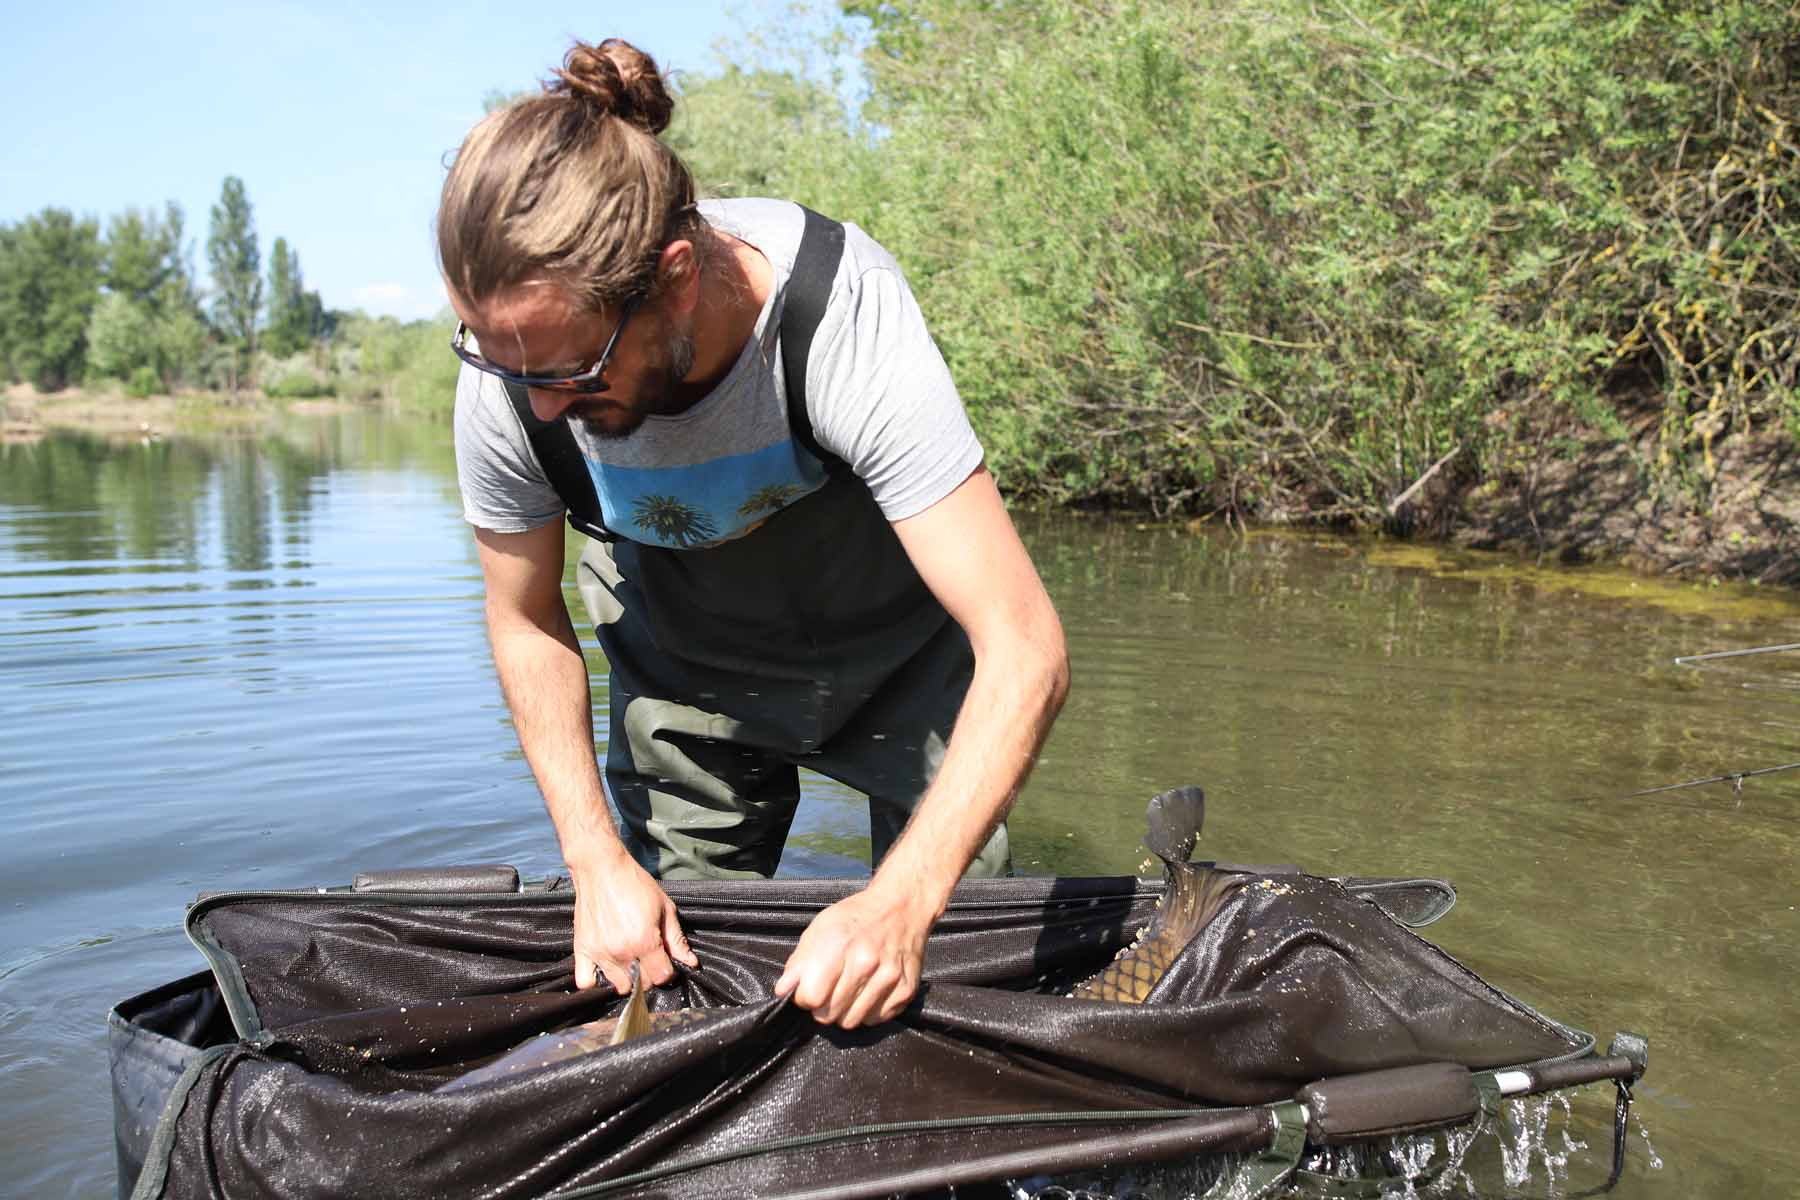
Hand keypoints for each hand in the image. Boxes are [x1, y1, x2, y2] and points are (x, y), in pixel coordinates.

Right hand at [569, 847, 698, 992]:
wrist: (602, 868)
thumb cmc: (635, 884)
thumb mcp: (664, 907)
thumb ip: (677, 939)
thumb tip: (690, 963)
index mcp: (645, 942)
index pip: (662, 976)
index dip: (668, 970)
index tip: (665, 959)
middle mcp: (622, 953)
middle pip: (642, 984)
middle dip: (650, 974)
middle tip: (648, 957)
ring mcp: (600, 954)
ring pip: (619, 986)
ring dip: (628, 979)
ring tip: (630, 960)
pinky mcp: (582, 950)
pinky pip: (585, 982)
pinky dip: (595, 981)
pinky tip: (606, 968)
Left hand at [775, 882, 935, 1028]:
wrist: (902, 906)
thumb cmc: (856, 916)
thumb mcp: (820, 928)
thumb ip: (799, 961)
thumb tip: (784, 991)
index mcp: (840, 944)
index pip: (811, 997)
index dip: (804, 996)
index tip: (809, 987)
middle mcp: (866, 962)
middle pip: (829, 1014)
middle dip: (823, 1006)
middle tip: (830, 988)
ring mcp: (889, 977)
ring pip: (851, 1022)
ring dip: (845, 1011)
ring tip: (849, 990)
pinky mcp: (906, 990)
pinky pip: (874, 1020)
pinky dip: (868, 1011)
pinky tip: (868, 991)